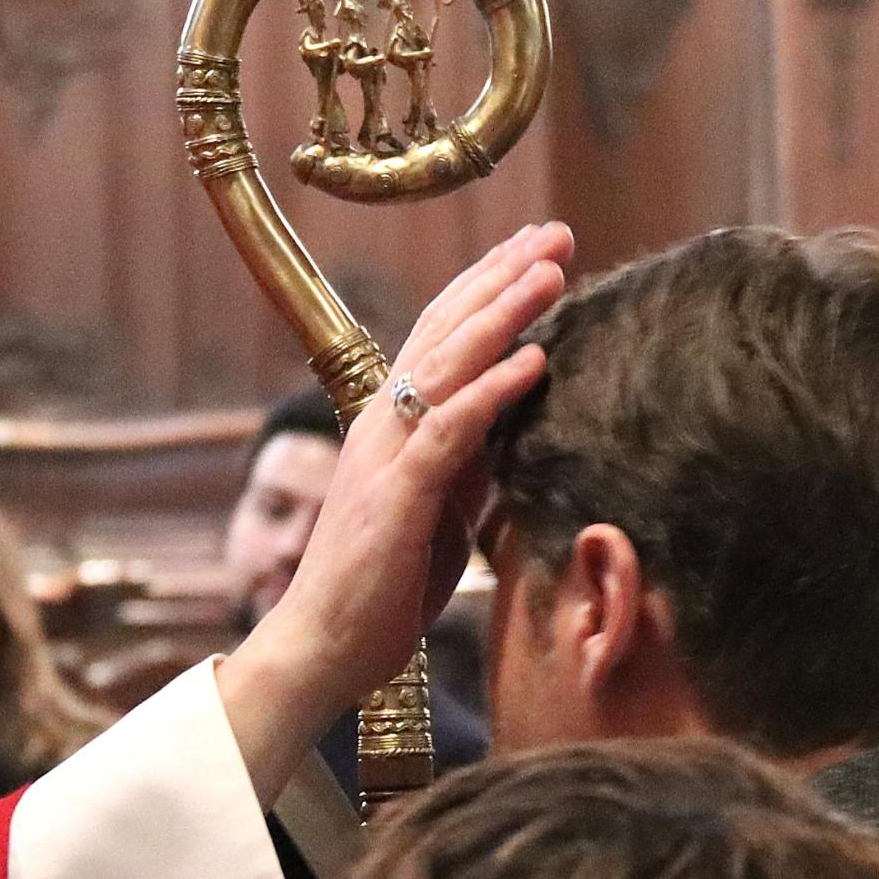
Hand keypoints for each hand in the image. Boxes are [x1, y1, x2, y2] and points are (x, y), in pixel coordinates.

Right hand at [217, 221, 571, 803]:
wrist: (322, 647)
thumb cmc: (380, 588)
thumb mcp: (439, 513)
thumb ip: (467, 465)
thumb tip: (511, 426)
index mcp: (391, 426)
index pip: (441, 337)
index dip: (488, 289)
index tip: (537, 251)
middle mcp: (382, 425)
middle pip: (445, 330)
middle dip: (503, 277)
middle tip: (555, 231)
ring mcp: (385, 456)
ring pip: (446, 364)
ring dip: (504, 313)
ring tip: (553, 271)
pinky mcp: (395, 496)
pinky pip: (448, 432)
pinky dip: (492, 392)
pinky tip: (533, 361)